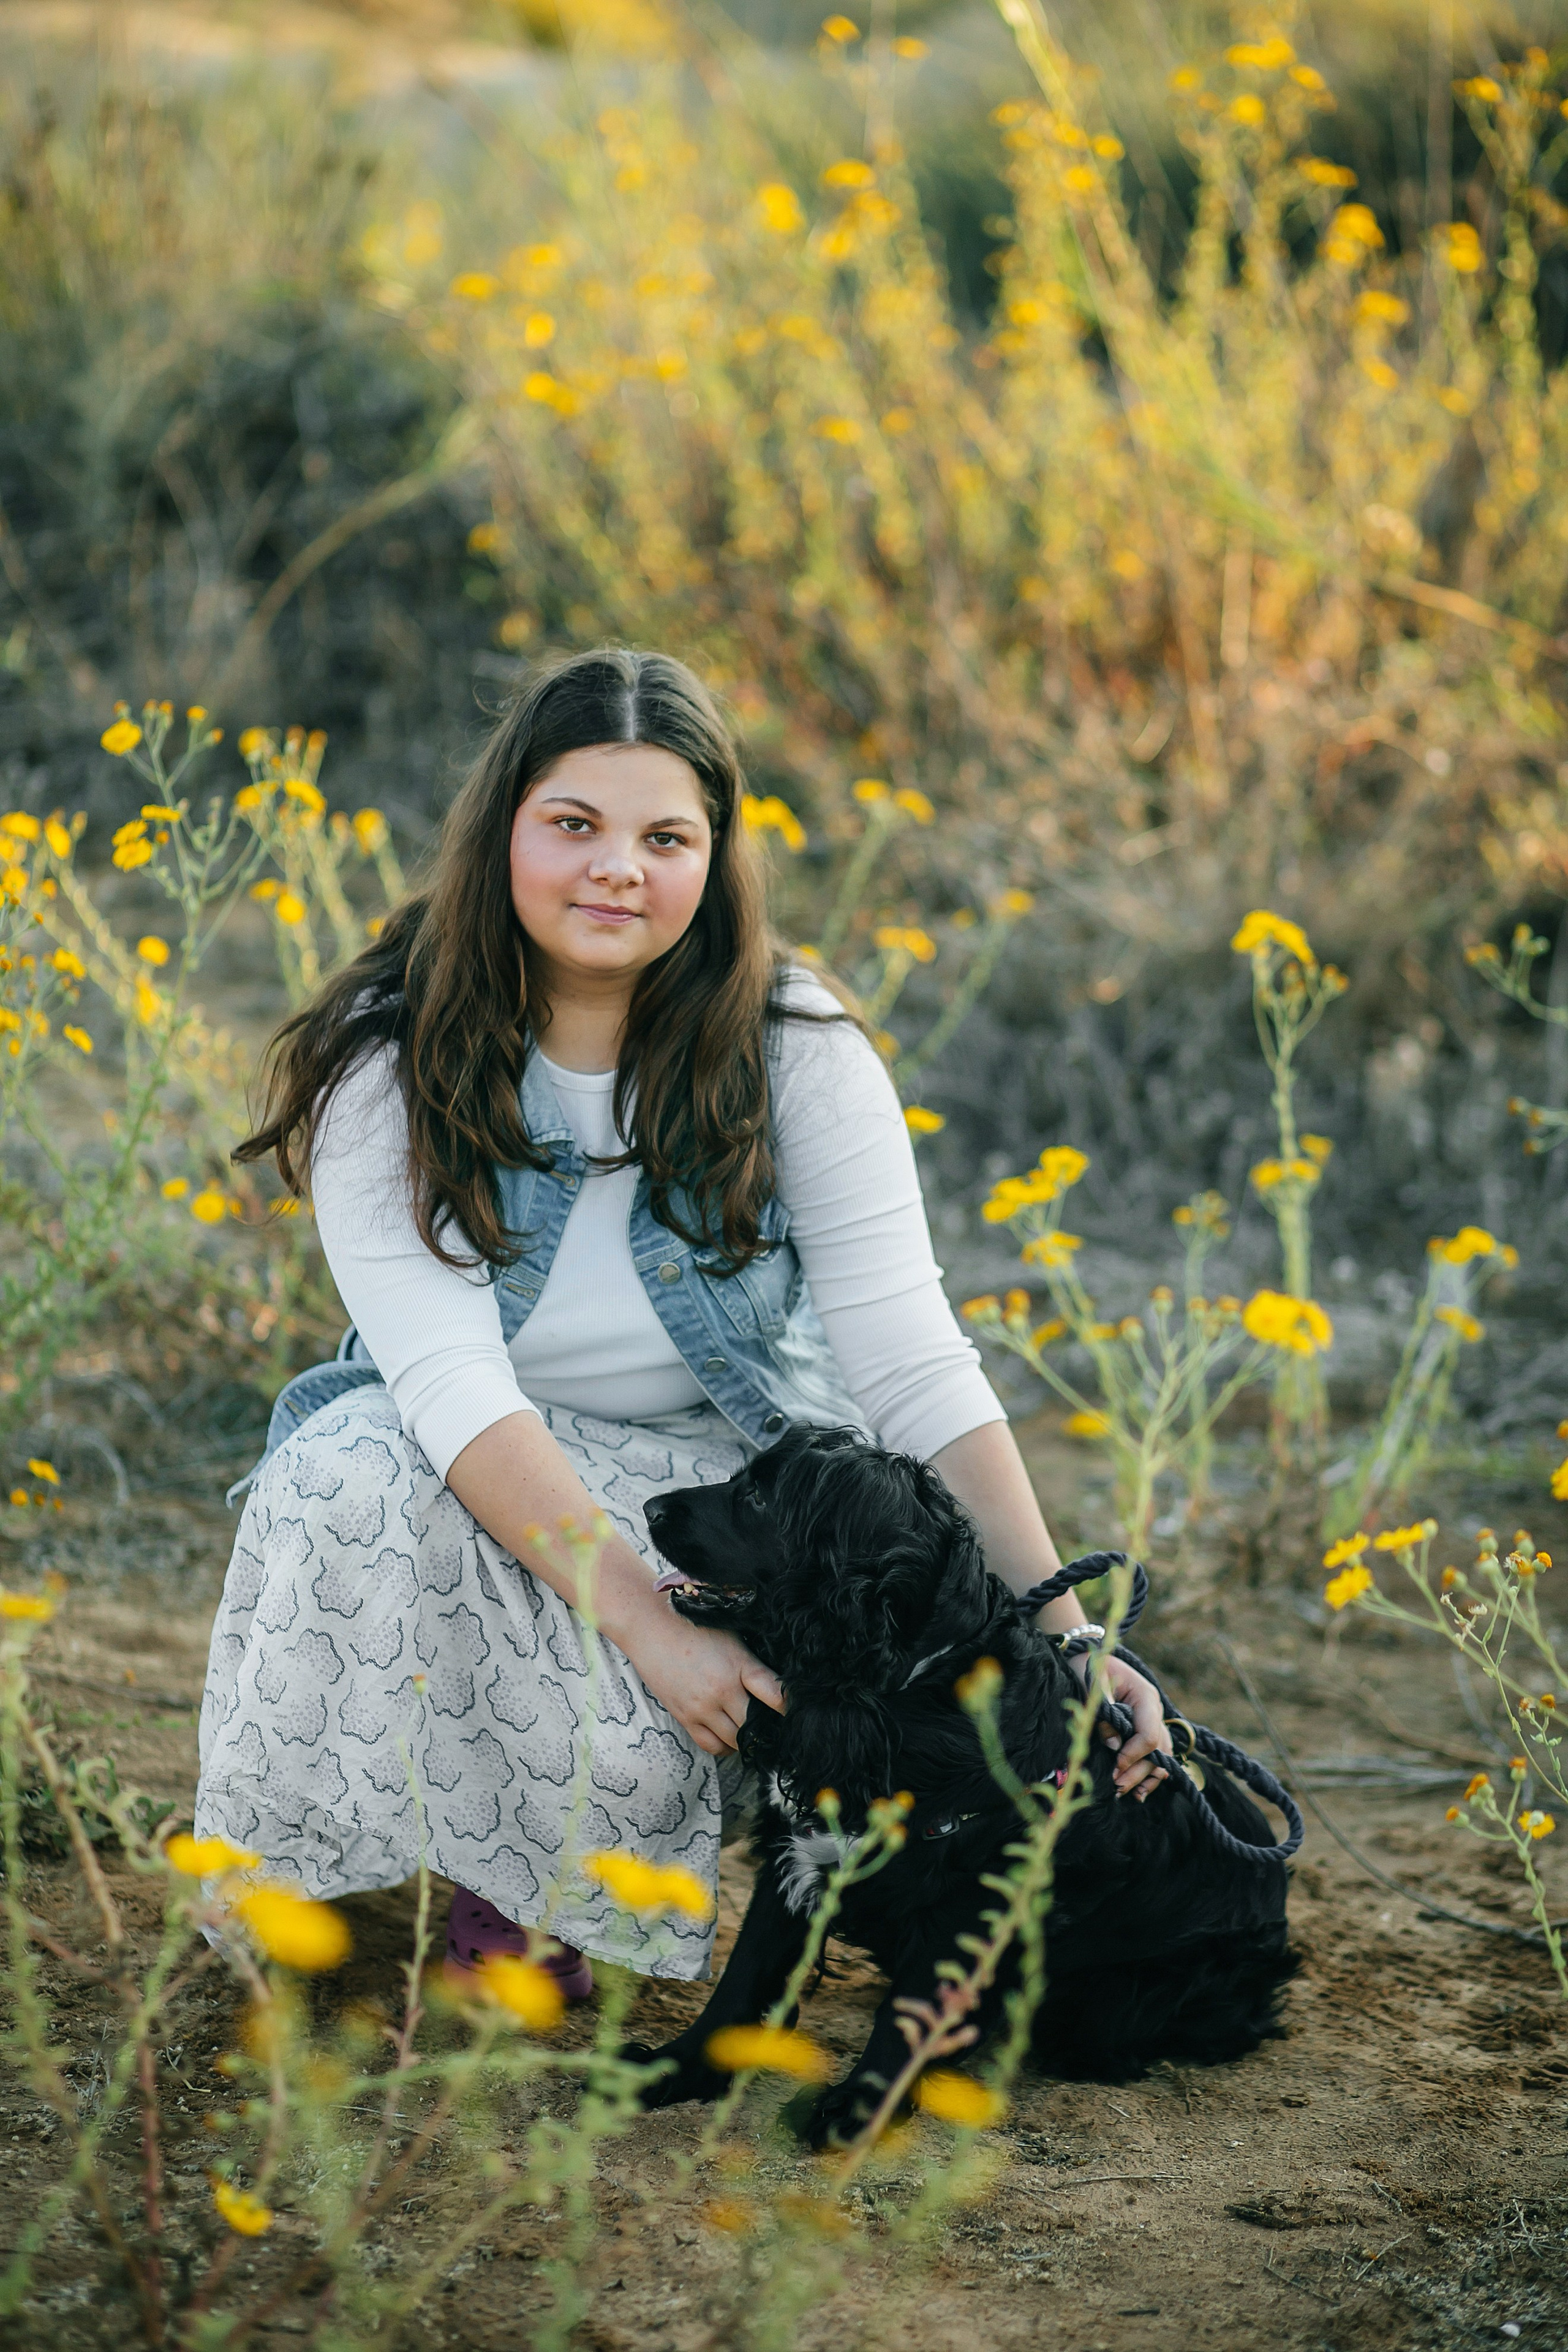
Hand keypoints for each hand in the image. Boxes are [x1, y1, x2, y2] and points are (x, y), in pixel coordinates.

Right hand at [617, 1598, 783, 1756]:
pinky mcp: (684, 1716)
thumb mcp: (732, 1636)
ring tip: (755, 1735)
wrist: (649, 1626)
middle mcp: (722, 1689)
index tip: (800, 1714)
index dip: (791, 1708)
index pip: (776, 1694)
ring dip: (747, 1740)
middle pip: (755, 1726)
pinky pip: (710, 1745)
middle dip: (768, 1730)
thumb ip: (753, 1662)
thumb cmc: (694, 1624)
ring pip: (735, 1740)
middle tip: (776, 1730)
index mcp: (739, 1664)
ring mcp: (702, 1706)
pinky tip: (731, 1739)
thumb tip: (777, 1683)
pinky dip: (725, 1747)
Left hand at [1075, 1652, 1172, 1800]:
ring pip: (1161, 1755)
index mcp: (1146, 1697)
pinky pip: (1157, 1753)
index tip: (1114, 1766)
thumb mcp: (1093, 1685)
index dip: (1133, 1755)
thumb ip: (1104, 1716)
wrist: (1090, 1657)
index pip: (1148, 1735)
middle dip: (1137, 1771)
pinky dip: (1150, 1772)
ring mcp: (1153, 1718)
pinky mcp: (1147, 1726)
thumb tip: (1113, 1745)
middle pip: (1156, 1750)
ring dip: (1147, 1776)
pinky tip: (1140, 1791)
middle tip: (1117, 1787)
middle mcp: (1155, 1709)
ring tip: (1130, 1794)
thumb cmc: (1090, 1668)